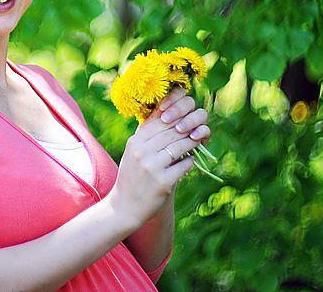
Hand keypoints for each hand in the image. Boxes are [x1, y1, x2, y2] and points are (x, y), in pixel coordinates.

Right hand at [104, 86, 210, 229]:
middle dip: (187, 128)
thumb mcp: (134, 152)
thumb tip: (169, 115)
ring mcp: (152, 167)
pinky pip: (184, 165)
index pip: (160, 121)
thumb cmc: (132, 176)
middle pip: (172, 131)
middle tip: (198, 127)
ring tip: (197, 140)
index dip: (176, 116)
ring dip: (192, 142)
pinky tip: (190, 161)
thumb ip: (148, 136)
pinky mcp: (163, 182)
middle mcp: (142, 152)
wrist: (124, 207)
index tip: (186, 116)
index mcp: (135, 142)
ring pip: (180, 146)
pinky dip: (190, 161)